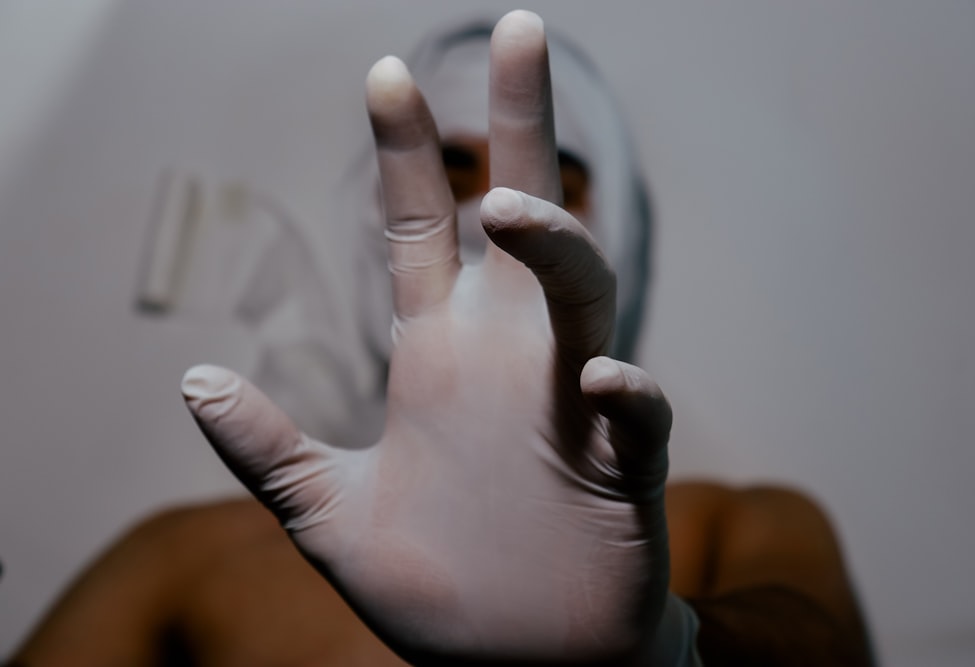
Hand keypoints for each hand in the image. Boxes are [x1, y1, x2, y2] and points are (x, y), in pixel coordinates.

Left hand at [182, 11, 676, 664]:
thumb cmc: (438, 590)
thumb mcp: (329, 516)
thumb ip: (268, 450)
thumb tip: (194, 378)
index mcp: (440, 358)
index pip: (420, 230)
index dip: (403, 152)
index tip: (385, 72)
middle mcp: (508, 361)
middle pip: (521, 221)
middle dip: (520, 125)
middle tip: (518, 28)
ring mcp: (572, 404)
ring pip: (581, 293)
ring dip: (554, 246)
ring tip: (508, 207)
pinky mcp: (625, 465)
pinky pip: (637, 412)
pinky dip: (625, 394)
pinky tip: (602, 384)